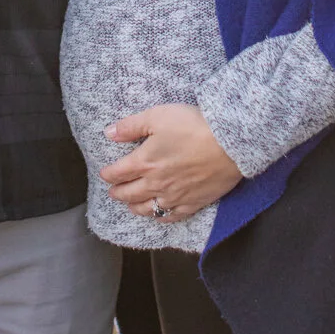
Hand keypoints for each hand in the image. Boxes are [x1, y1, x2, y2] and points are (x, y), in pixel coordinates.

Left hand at [99, 103, 242, 222]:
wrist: (230, 143)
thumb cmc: (193, 125)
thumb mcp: (157, 116)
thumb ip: (131, 126)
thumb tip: (108, 133)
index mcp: (145, 162)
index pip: (119, 172)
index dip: (109, 174)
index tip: (104, 174)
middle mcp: (156, 184)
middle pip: (130, 194)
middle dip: (118, 193)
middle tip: (112, 192)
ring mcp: (175, 196)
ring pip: (148, 208)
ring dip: (135, 208)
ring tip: (130, 206)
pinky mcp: (194, 203)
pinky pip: (172, 216)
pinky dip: (161, 218)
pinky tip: (158, 216)